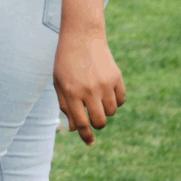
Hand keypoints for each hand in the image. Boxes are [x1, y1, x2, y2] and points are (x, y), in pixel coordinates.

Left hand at [54, 26, 124, 145]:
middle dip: (96, 124)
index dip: (86, 136)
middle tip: (93, 118)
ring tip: (96, 99)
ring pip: (111, 112)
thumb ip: (66, 106)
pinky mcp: (117, 78)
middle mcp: (89, 90)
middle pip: (99, 121)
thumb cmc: (66, 63)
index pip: (81, 123)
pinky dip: (115, 101)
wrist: (82, 37)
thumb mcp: (59, 83)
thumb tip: (76, 129)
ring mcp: (105, 84)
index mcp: (71, 92)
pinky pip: (121, 100)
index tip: (90, 143)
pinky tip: (106, 92)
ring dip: (105, 111)